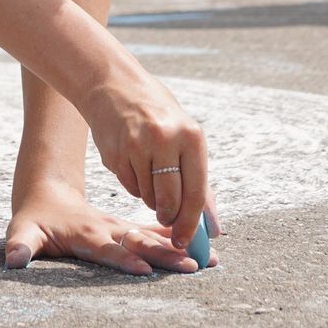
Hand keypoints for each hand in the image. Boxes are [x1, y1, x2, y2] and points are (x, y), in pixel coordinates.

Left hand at [3, 181, 218, 274]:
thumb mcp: (23, 230)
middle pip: (139, 242)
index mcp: (86, 232)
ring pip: (155, 237)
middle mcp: (108, 228)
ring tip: (209, 259)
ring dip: (180, 247)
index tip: (144, 268)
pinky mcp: (129, 229)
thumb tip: (13, 261)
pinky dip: (180, 239)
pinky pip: (158, 233)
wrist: (49, 191)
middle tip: (192, 265)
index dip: (123, 258)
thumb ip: (20, 245)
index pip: (106, 248)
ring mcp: (121, 227)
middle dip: (165, 253)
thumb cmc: (35, 218)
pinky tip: (206, 250)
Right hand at [79, 68, 213, 249]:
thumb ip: (199, 182)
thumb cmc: (157, 114)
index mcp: (190, 136)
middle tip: (167, 217)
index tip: (186, 241)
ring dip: (150, 197)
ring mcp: (137, 146)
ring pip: (146, 197)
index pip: (196, 192)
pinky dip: (133, 184)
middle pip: (170, 201)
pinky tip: (133, 162)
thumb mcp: (185, 137)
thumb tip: (213, 228)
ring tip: (149, 171)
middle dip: (169, 216)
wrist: (114, 86)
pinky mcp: (115, 153)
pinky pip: (128, 186)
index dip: (191, 223)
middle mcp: (165, 140)